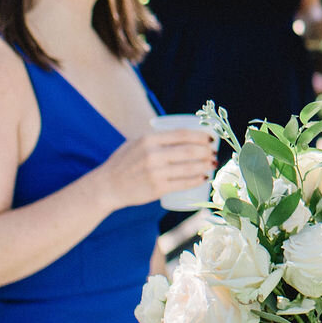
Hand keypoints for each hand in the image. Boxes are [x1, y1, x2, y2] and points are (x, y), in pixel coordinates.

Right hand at [94, 126, 217, 209]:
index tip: (211, 138)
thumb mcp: (137, 143)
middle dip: (206, 151)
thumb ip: (157, 138)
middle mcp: (153, 155)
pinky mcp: (157, 189)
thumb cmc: (124, 162)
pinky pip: (183, 184)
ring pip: (189, 168)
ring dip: (206, 165)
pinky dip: (197, 180)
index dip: (200, 136)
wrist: (107, 186)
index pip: (182, 134)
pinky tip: (204, 178)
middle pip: (189, 151)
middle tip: (214, 152)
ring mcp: (155, 173)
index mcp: (149, 140)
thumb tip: (185, 134)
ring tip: (213, 164)